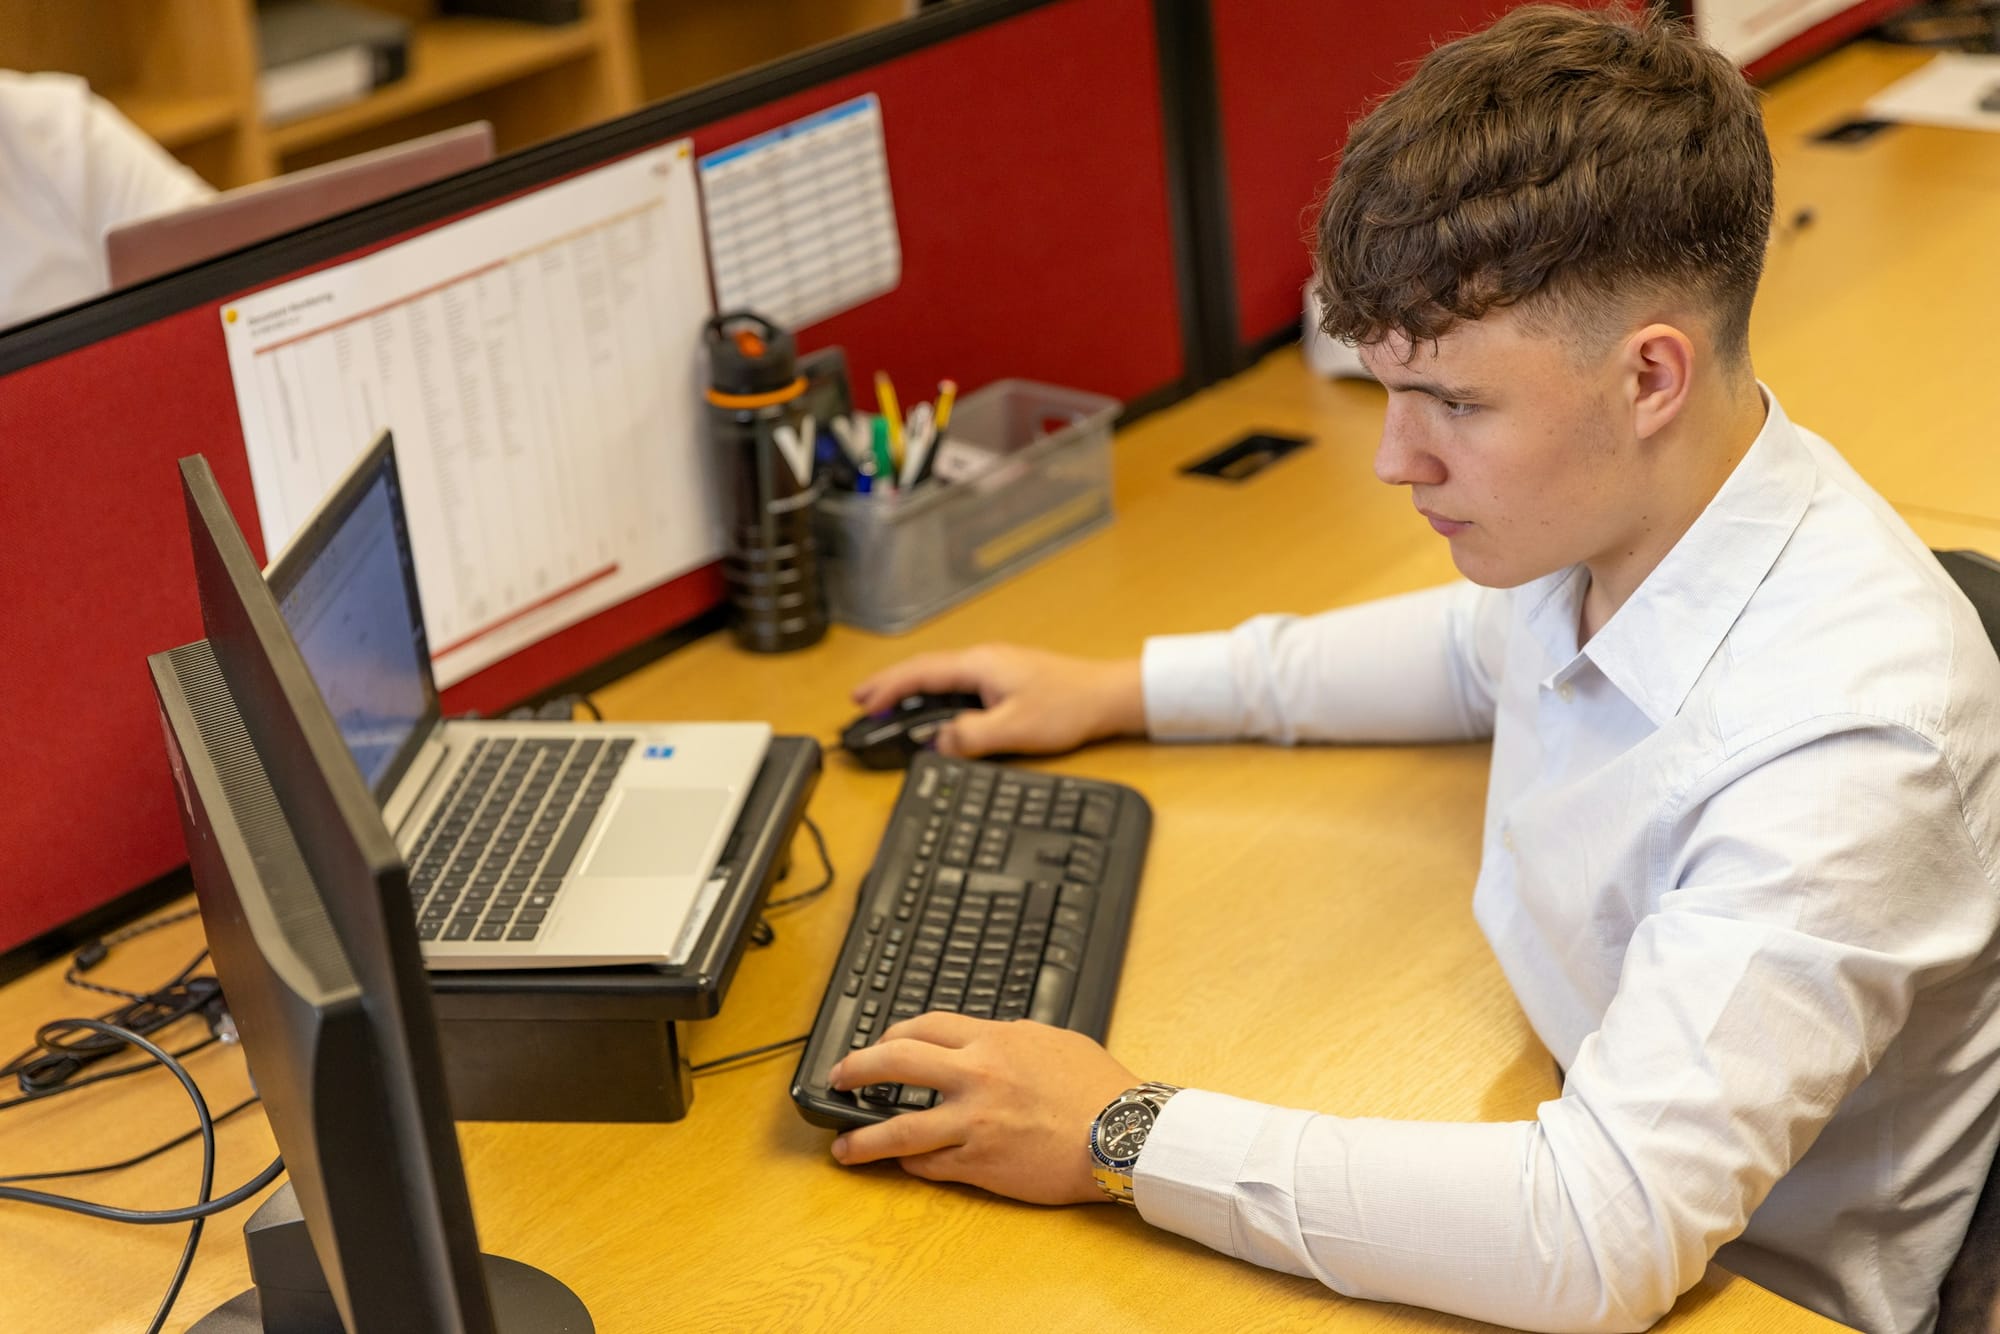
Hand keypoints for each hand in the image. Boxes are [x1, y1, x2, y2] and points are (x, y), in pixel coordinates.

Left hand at [827, 1013, 1137, 1205]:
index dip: (891, 1033)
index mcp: (992, 1040)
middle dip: (856, 1069)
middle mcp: (975, 1077)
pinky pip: (930, 1166)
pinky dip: (912, 1165)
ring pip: (899, 1129)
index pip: (923, 1026)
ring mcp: (973, 1123)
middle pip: (894, 1062)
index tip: (878, 1043)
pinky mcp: (980, 1164)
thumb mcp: (1050, 1040)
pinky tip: (904, 1165)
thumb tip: (981, 1042)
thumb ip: (1008, 1037)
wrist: (1123, 1134)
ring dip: (864, 1139)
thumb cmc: (1097, 1088)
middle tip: (839, 1077)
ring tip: (844, 1147)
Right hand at [851, 645, 1143, 758]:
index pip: (921, 673)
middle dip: (890, 684)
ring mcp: (995, 667)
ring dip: (911, 688)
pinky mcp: (1005, 678)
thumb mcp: (1015, 729)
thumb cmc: (1069, 707)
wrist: (1108, 696)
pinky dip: (934, 692)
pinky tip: (932, 705)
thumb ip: (970, 737)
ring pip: (940, 674)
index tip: (862, 703)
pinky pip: (957, 682)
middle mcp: (983, 659)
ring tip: (886, 704)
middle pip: (925, 669)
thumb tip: (936, 743)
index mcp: (980, 665)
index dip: (888, 688)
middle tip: (861, 700)